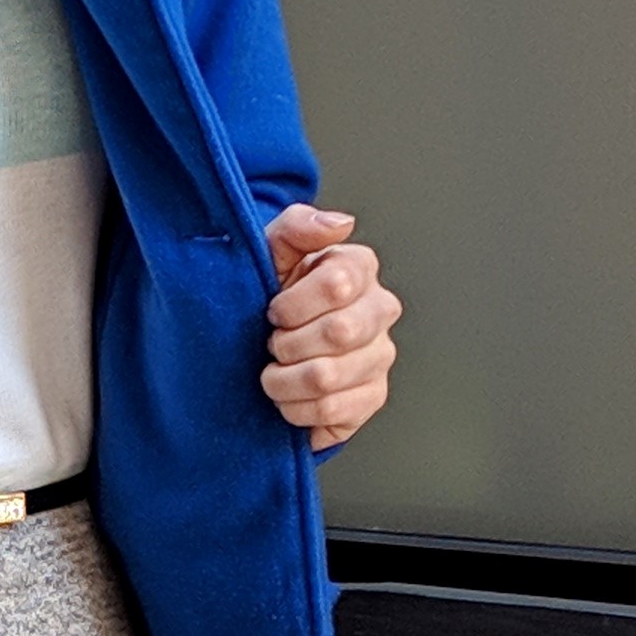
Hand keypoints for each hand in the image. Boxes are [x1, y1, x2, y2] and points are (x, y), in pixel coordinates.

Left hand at [259, 203, 399, 453]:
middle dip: (287, 343)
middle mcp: (380, 310)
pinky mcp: (372, 396)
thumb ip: (297, 228)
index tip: (273, 310)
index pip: (338, 284)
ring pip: (329, 376)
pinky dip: (296, 408)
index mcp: (359, 267)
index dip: (292, 304)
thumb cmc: (266, 295)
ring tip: (275, 370)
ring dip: (283, 380)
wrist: (255, 347)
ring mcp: (380, 355)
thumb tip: (340, 224)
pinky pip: (332, 411)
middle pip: (338, 332)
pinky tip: (290, 396)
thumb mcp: (268, 252)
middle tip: (272, 343)